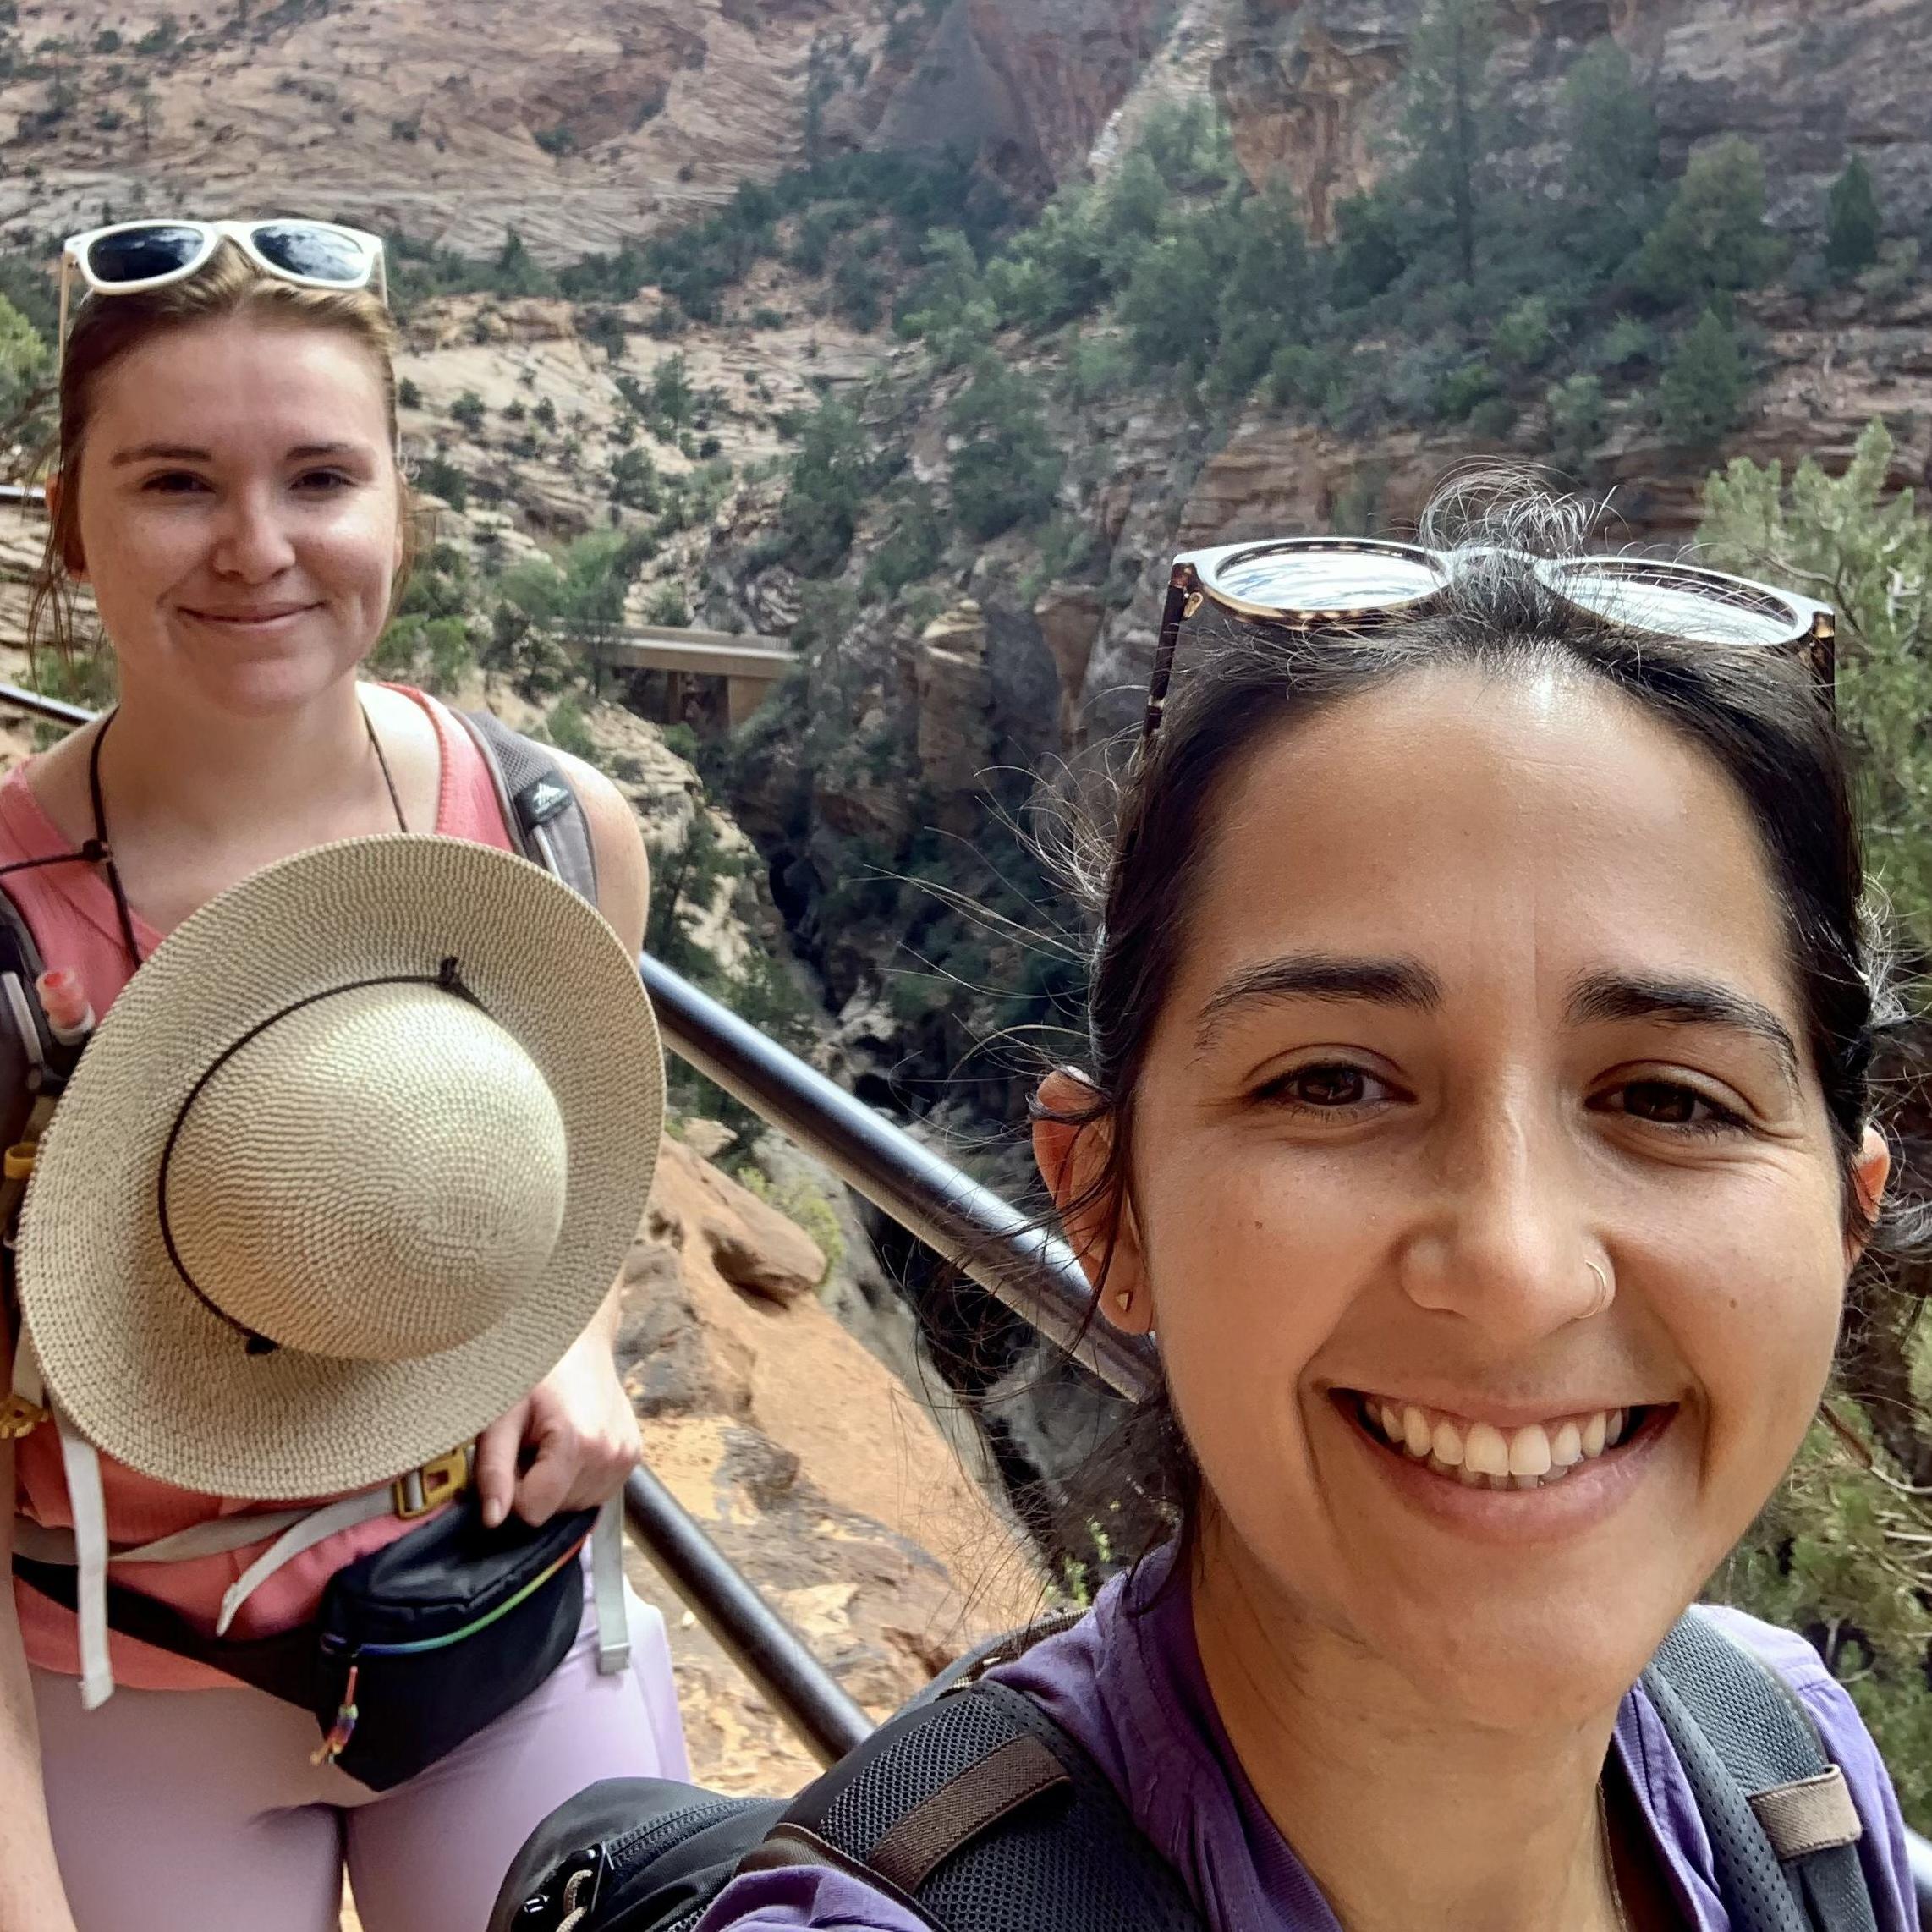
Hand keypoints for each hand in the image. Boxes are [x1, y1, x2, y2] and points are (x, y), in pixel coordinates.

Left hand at [474, 1329, 639, 1527]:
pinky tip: (571, 1448)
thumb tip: (493, 1520)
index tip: (512, 1457)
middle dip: (535, 1486)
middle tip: (531, 1443)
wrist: (579, 1341)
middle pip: (556, 1510)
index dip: (513, 1491)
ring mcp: (627, 1456)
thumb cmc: (535, 1371)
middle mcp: (610, 1454)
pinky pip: (596, 1493)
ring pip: (576, 1506)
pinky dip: (578, 1480)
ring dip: (557, 1485)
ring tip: (551, 1443)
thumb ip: (494, 1469)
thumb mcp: (501, 1415)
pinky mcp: (634, 1456)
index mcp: (577, 1442)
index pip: (534, 1511)